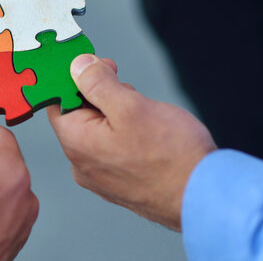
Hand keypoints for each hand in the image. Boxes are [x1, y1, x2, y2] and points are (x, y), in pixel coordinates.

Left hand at [47, 55, 216, 229]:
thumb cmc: (171, 156)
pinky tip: (148, 131)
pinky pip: (111, 147)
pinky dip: (124, 132)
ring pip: (98, 129)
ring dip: (116, 112)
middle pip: (79, 114)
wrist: (204, 197)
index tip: (94, 64)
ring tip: (144, 113)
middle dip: (100, 94)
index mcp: (77, 143)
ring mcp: (100, 175)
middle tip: (128, 88)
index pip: (58, 101)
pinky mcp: (119, 181)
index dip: (74, 78)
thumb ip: (98, 83)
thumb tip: (78, 66)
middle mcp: (82, 163)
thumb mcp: (131, 106)